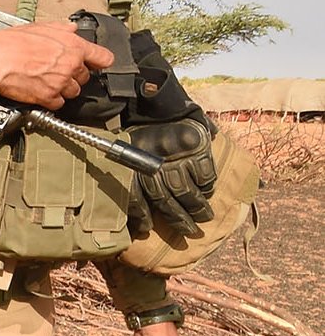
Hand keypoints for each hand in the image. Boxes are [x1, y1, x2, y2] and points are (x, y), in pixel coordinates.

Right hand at [0, 20, 113, 109]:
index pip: (103, 58)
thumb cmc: (12, 42)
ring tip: (47, 82)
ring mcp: (61, 83)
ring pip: (73, 92)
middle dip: (73, 76)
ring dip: (63, 89)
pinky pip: (58, 104)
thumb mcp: (40, 27)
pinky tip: (40, 92)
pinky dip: (51, 101)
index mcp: (73, 46)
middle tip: (58, 72)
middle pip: (85, 78)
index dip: (100, 61)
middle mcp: (71, 65)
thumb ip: (62, 29)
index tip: (97, 63)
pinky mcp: (48, 98)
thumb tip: (71, 29)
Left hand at [128, 121, 217, 235]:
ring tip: (204, 217)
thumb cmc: (142, 133)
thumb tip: (130, 208)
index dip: (141, 217)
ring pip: (186, 191)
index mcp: (132, 166)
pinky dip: (207, 185)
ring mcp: (174, 155)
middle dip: (178, 219)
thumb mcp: (128, 150)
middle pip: (165, 201)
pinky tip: (208, 191)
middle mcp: (152, 163)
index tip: (147, 229)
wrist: (159, 103)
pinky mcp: (194, 146)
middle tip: (190, 232)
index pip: (135, 199)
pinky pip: (203, 173)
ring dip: (197, 207)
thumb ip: (130, 176)